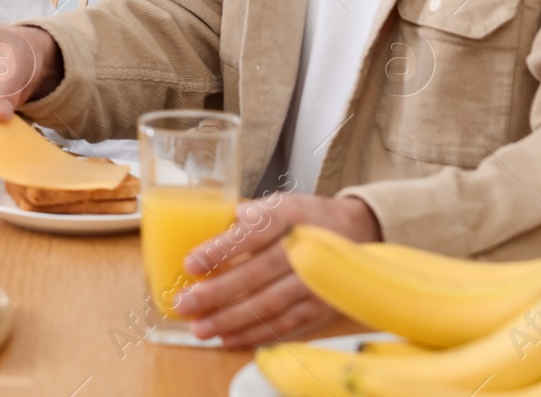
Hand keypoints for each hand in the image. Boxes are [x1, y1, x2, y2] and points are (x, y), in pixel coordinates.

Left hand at [171, 193, 380, 347]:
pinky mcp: (321, 306)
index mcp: (289, 215)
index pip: (253, 233)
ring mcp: (316, 280)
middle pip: (258, 274)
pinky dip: (255, 333)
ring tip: (200, 328)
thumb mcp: (275, 204)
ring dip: (231, 320)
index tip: (191, 264)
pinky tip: (228, 337)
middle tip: (185, 304)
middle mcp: (305, 248)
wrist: (355, 231)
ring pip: (270, 305)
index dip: (221, 250)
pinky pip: (285, 324)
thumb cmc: (302, 216)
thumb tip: (200, 230)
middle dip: (218, 293)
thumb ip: (243, 218)